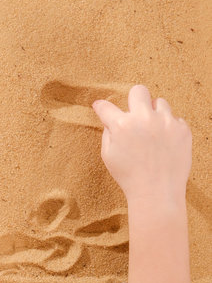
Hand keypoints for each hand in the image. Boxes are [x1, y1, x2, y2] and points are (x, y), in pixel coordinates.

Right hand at [91, 84, 191, 202]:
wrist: (157, 192)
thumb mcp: (108, 155)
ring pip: (160, 102)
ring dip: (153, 113)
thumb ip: (108, 132)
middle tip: (134, 113)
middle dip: (134, 99)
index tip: (100, 107)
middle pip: (139, 90)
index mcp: (121, 125)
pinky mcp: (182, 129)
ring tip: (152, 130)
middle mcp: (144, 119)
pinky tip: (164, 142)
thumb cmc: (129, 176)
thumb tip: (111, 119)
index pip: (105, 106)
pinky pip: (175, 119)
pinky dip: (168, 127)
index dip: (100, 106)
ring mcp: (166, 123)